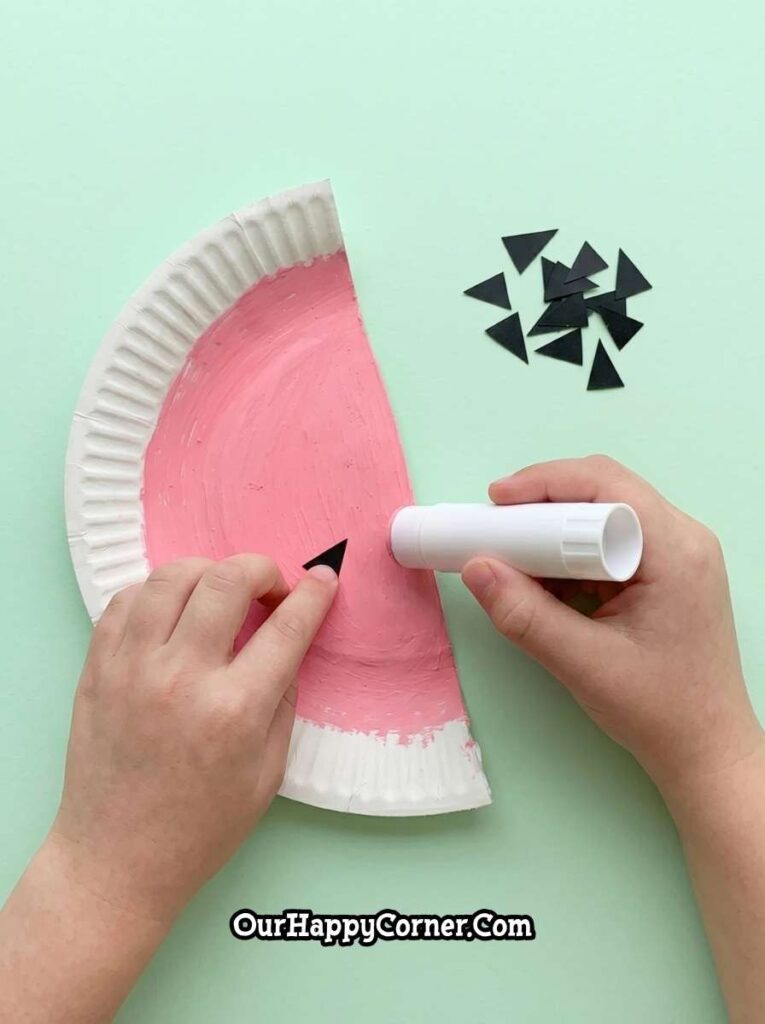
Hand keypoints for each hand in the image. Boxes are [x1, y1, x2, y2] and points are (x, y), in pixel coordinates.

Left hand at [50, 554, 336, 925]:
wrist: (117, 860)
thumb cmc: (200, 828)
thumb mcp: (268, 773)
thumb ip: (283, 700)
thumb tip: (289, 643)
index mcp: (235, 710)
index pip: (286, 627)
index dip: (313, 594)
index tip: (323, 579)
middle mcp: (182, 679)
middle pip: (227, 581)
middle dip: (262, 569)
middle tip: (270, 589)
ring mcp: (132, 669)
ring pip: (171, 577)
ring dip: (208, 572)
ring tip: (220, 593)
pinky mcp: (97, 670)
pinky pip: (126, 601)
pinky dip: (157, 592)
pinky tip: (174, 611)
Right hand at [462, 455, 762, 791]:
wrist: (706, 751)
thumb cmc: (659, 711)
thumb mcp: (584, 664)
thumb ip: (525, 616)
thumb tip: (476, 569)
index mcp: (675, 549)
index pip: (604, 485)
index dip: (544, 485)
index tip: (494, 505)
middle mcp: (683, 539)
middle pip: (604, 491)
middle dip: (542, 504)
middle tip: (494, 526)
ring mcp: (678, 555)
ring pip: (604, 515)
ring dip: (553, 530)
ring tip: (509, 555)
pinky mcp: (666, 574)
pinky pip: (610, 543)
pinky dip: (569, 554)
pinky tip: (540, 580)